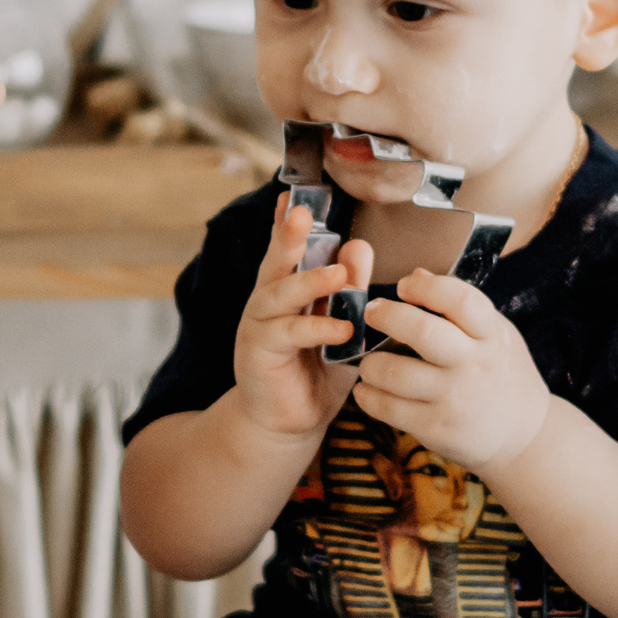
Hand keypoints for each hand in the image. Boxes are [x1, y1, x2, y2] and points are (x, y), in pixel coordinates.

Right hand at [233, 194, 371, 442]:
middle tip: (301, 212)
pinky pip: (287, 334)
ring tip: (339, 276)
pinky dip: (315, 329)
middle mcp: (267, 301)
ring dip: (308, 282)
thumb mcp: (342, 326)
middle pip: (275, 262)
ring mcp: (258, 326)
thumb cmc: (317, 372)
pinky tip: (341, 329)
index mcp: (286, 290)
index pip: (288, 249)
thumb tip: (359, 246)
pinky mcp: (258, 353)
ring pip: (278, 294)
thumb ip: (351, 291)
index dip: (288, 223)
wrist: (290, 423)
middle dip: (288, 236)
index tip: (294, 194)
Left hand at [353, 268, 553, 473]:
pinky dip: (368, 396)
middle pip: (422, 331)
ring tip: (368, 363)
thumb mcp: (496, 336)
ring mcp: (455, 399)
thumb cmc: (500, 374)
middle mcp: (474, 365)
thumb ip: (461, 309)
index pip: (460, 300)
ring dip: (370, 364)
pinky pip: (388, 407)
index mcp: (491, 336)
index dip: (426, 287)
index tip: (404, 286)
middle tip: (371, 313)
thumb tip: (416, 275)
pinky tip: (366, 389)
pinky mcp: (437, 428)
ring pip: (395, 372)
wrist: (523, 435)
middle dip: (386, 316)